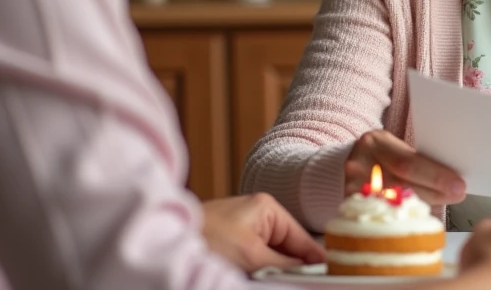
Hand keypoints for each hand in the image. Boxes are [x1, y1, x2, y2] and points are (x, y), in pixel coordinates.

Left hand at [201, 193, 325, 273]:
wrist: (160, 241)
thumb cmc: (204, 239)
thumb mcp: (251, 255)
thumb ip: (284, 263)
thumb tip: (309, 271)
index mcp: (267, 208)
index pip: (302, 238)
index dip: (315, 260)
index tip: (329, 275)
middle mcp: (257, 214)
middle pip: (288, 248)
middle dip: (291, 267)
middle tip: (302, 283)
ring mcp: (242, 228)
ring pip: (270, 256)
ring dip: (272, 271)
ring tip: (270, 279)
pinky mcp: (229, 242)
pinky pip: (254, 258)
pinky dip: (257, 270)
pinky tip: (257, 277)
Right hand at [345, 129, 465, 205]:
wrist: (352, 163)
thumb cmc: (384, 157)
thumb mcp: (395, 148)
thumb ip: (418, 160)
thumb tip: (453, 179)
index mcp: (375, 142)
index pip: (409, 163)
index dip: (436, 177)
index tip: (459, 185)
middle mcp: (360, 163)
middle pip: (403, 185)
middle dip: (435, 193)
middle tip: (457, 195)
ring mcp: (351, 187)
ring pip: (395, 204)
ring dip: (423, 207)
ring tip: (442, 205)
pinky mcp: (349, 207)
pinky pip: (383, 217)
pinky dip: (404, 218)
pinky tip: (418, 217)